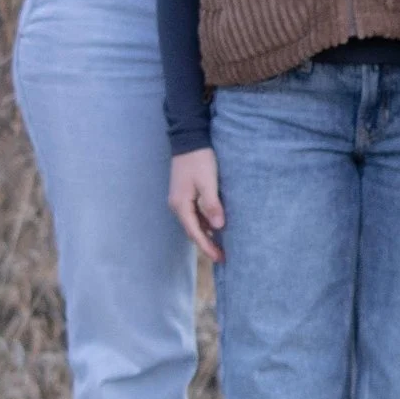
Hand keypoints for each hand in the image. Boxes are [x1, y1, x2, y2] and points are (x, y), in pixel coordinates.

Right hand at [168, 147, 225, 261]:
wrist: (189, 139)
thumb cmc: (199, 160)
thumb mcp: (208, 182)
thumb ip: (212, 205)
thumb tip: (217, 228)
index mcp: (181, 205)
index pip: (195, 232)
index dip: (207, 247)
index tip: (220, 258)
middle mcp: (177, 205)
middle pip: (192, 230)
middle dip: (206, 244)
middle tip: (222, 256)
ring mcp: (180, 200)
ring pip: (194, 223)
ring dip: (206, 234)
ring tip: (221, 245)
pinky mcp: (185, 194)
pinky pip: (194, 214)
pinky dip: (204, 223)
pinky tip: (215, 225)